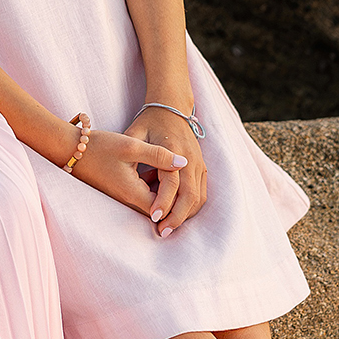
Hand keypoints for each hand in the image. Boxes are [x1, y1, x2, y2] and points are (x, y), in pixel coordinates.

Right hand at [60, 126, 193, 234]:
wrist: (69, 149)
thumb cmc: (99, 146)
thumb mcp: (131, 146)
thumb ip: (159, 155)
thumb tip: (184, 163)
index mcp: (133, 193)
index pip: (166, 207)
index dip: (180, 197)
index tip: (187, 179)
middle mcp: (128, 201)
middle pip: (161, 208)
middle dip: (175, 197)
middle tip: (187, 178)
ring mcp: (122, 198)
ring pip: (152, 202)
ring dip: (164, 191)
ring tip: (174, 172)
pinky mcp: (119, 192)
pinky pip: (143, 196)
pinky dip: (153, 187)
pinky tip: (156, 170)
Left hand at [126, 106, 207, 236]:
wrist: (171, 106)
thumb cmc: (149, 121)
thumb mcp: (136, 132)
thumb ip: (138, 153)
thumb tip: (141, 177)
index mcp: (173, 150)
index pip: (172, 183)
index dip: (163, 202)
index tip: (153, 217)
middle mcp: (190, 159)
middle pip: (190, 195)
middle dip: (177, 217)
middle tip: (162, 232)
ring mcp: (198, 163)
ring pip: (199, 197)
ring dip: (186, 215)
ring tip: (169, 227)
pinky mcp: (201, 167)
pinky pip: (202, 193)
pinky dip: (192, 207)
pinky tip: (177, 215)